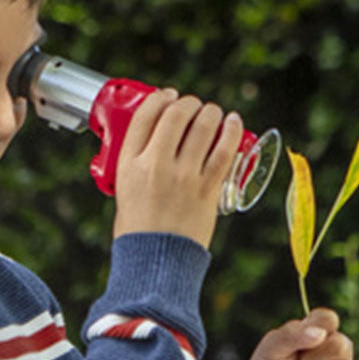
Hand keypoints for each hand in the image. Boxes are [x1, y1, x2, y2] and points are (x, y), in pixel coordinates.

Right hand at [113, 88, 241, 248]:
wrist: (156, 264)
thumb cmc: (139, 233)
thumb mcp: (125, 192)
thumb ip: (139, 166)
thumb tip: (159, 146)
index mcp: (129, 165)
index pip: (145, 116)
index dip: (159, 99)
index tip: (168, 96)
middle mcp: (156, 165)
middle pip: (175, 116)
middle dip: (187, 103)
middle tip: (193, 106)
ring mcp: (184, 176)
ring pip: (202, 127)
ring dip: (211, 112)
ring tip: (213, 112)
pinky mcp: (207, 189)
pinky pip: (224, 150)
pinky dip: (231, 131)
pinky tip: (233, 122)